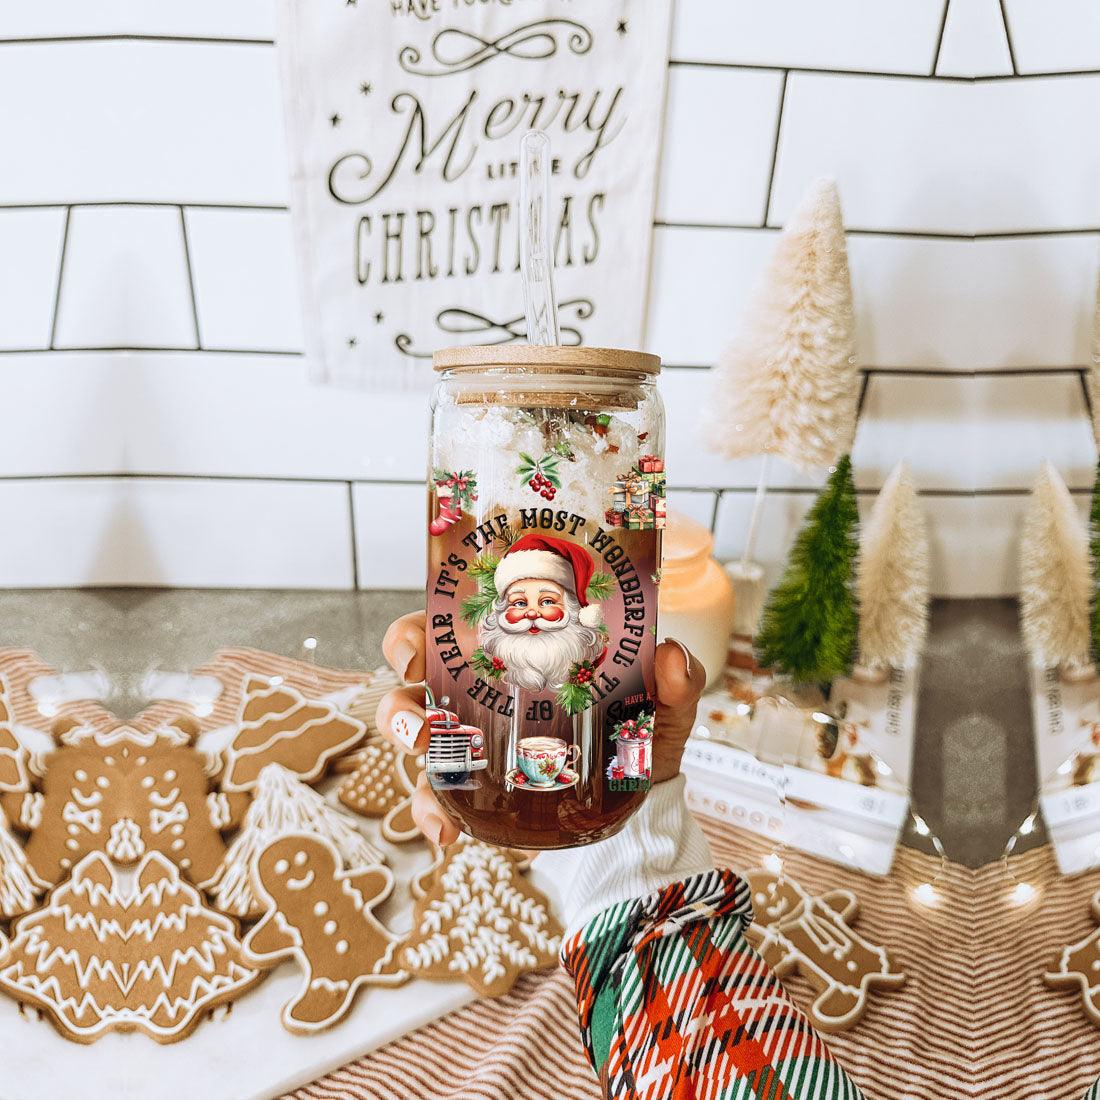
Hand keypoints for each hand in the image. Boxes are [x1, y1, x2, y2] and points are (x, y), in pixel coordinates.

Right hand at [375, 611, 705, 846]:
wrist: (641, 806)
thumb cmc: (640, 732)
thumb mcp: (665, 703)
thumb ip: (677, 678)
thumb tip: (670, 655)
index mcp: (515, 653)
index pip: (455, 623)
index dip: (423, 624)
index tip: (422, 637)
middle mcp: (480, 690)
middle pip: (414, 671)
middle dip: (400, 678)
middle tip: (417, 690)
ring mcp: (471, 741)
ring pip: (413, 729)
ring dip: (403, 734)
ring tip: (423, 748)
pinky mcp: (474, 793)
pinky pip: (434, 800)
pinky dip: (429, 815)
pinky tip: (444, 833)